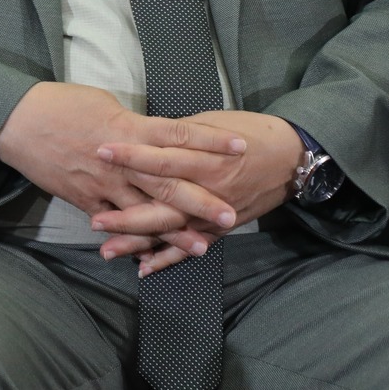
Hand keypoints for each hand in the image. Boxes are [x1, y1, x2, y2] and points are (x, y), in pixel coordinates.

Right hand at [0, 83, 247, 272]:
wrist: (16, 121)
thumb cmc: (59, 104)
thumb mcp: (104, 104)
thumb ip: (134, 125)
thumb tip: (155, 134)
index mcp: (128, 130)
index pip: (180, 135)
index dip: (212, 141)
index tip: (242, 147)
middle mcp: (121, 161)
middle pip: (169, 183)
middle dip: (202, 200)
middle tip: (232, 214)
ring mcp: (102, 184)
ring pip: (144, 212)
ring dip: (174, 231)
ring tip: (203, 245)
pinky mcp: (85, 200)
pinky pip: (113, 225)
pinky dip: (132, 240)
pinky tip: (150, 255)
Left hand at [89, 110, 302, 271]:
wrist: (293, 157)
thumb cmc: (250, 131)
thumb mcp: (212, 122)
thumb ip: (177, 136)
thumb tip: (141, 137)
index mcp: (207, 159)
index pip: (163, 160)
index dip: (131, 157)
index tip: (100, 153)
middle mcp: (211, 190)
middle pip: (164, 204)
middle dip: (127, 215)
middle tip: (95, 220)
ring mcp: (216, 214)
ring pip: (174, 231)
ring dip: (140, 242)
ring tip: (108, 250)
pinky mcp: (222, 228)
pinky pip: (193, 246)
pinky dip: (169, 258)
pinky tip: (143, 267)